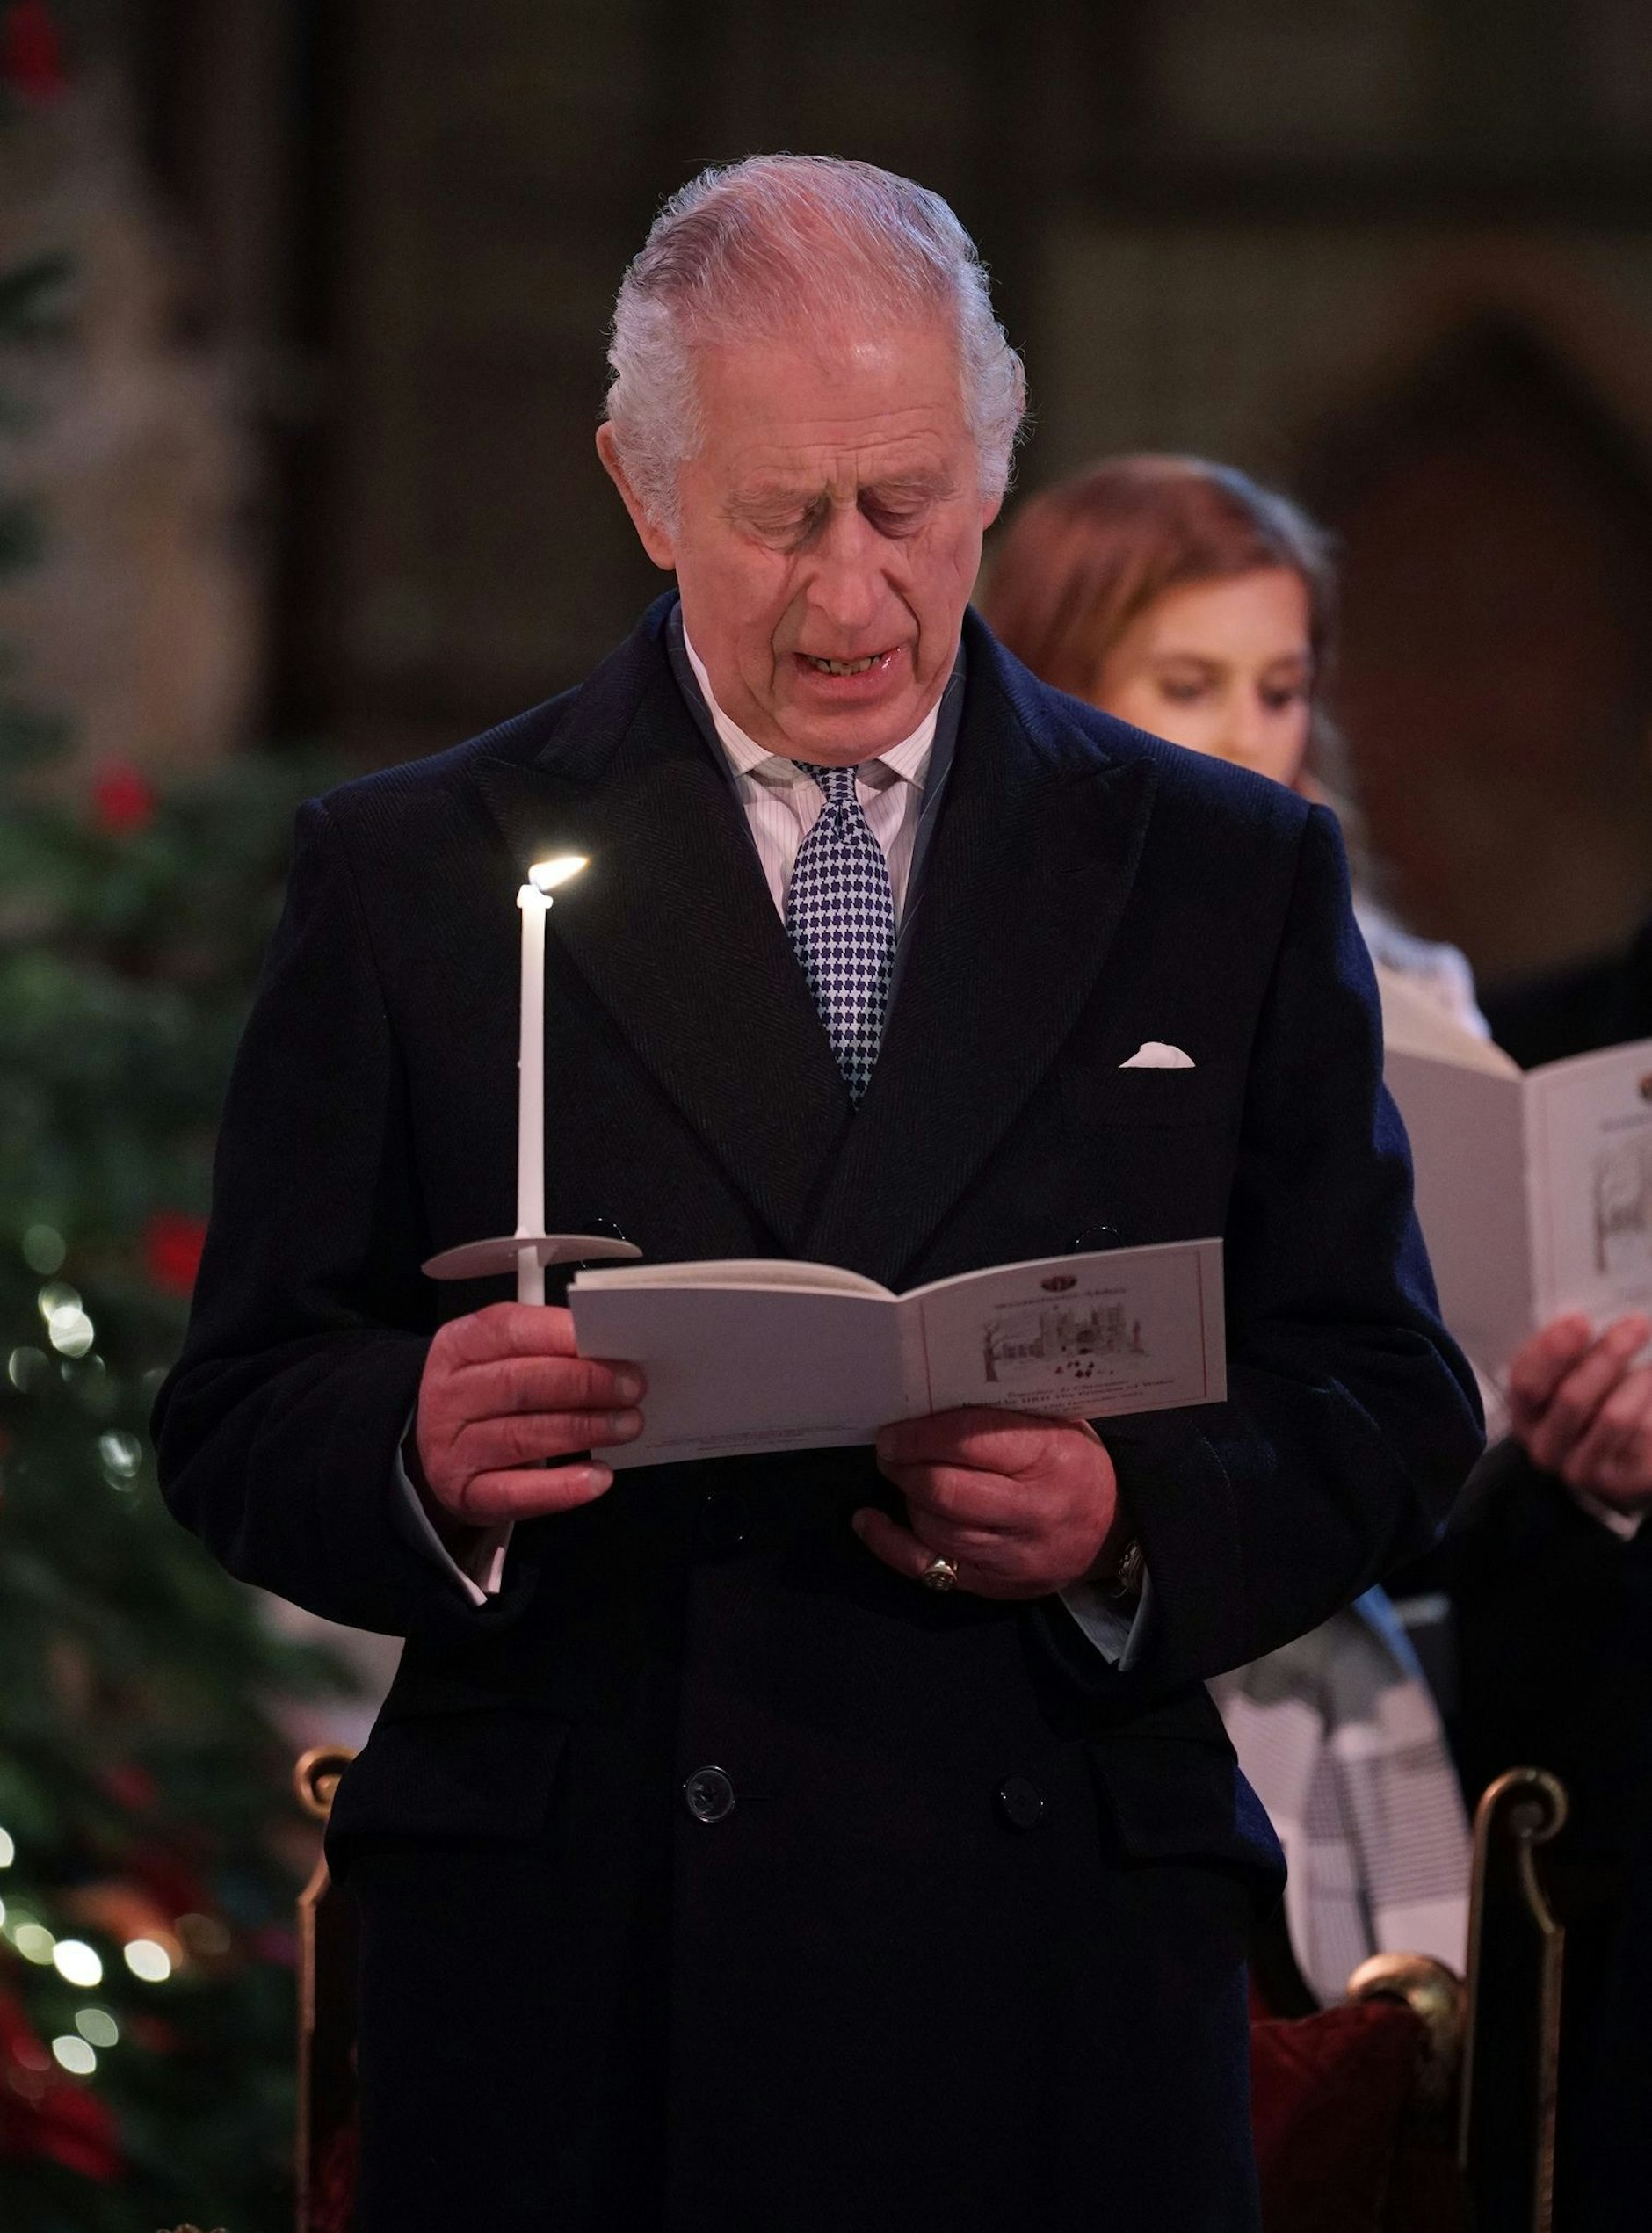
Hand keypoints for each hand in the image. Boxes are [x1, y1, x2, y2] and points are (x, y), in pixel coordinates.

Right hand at [414, 1303, 643, 1527]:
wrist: (441, 1450)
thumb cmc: (487, 1396)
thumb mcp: (502, 1358)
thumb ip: (547, 1348)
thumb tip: (611, 1352)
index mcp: (458, 1347)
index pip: (509, 1331)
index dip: (562, 1335)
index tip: (611, 1340)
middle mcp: (449, 1396)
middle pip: (520, 1384)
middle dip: (585, 1383)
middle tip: (632, 1386)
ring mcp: (452, 1449)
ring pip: (523, 1437)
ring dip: (585, 1429)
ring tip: (627, 1424)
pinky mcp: (466, 1494)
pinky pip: (517, 1493)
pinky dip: (563, 1487)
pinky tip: (599, 1476)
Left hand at [855, 1408, 1124, 1597]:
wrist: (1112, 1532)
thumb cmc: (1076, 1464)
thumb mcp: (1059, 1426)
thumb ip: (1006, 1414)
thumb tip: (933, 1397)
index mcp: (1051, 1458)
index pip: (971, 1443)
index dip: (921, 1435)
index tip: (894, 1430)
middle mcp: (1033, 1510)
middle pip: (946, 1491)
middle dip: (906, 1467)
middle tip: (890, 1450)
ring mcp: (1013, 1555)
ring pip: (935, 1528)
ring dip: (906, 1497)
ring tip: (900, 1475)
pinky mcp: (994, 1585)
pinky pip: (928, 1569)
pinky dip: (889, 1543)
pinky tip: (869, 1521)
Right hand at [1507, 1312, 1651, 1509]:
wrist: (1619, 1457)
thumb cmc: (1593, 1404)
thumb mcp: (1569, 1373)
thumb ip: (1566, 1350)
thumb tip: (1576, 1324)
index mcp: (1525, 1414)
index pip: (1526, 1383)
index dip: (1552, 1351)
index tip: (1580, 1321)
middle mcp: (1546, 1447)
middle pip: (1573, 1397)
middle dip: (1607, 1356)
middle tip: (1637, 1326)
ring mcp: (1581, 1470)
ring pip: (1614, 1417)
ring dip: (1639, 1382)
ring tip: (1648, 1370)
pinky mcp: (1620, 1482)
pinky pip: (1643, 1434)